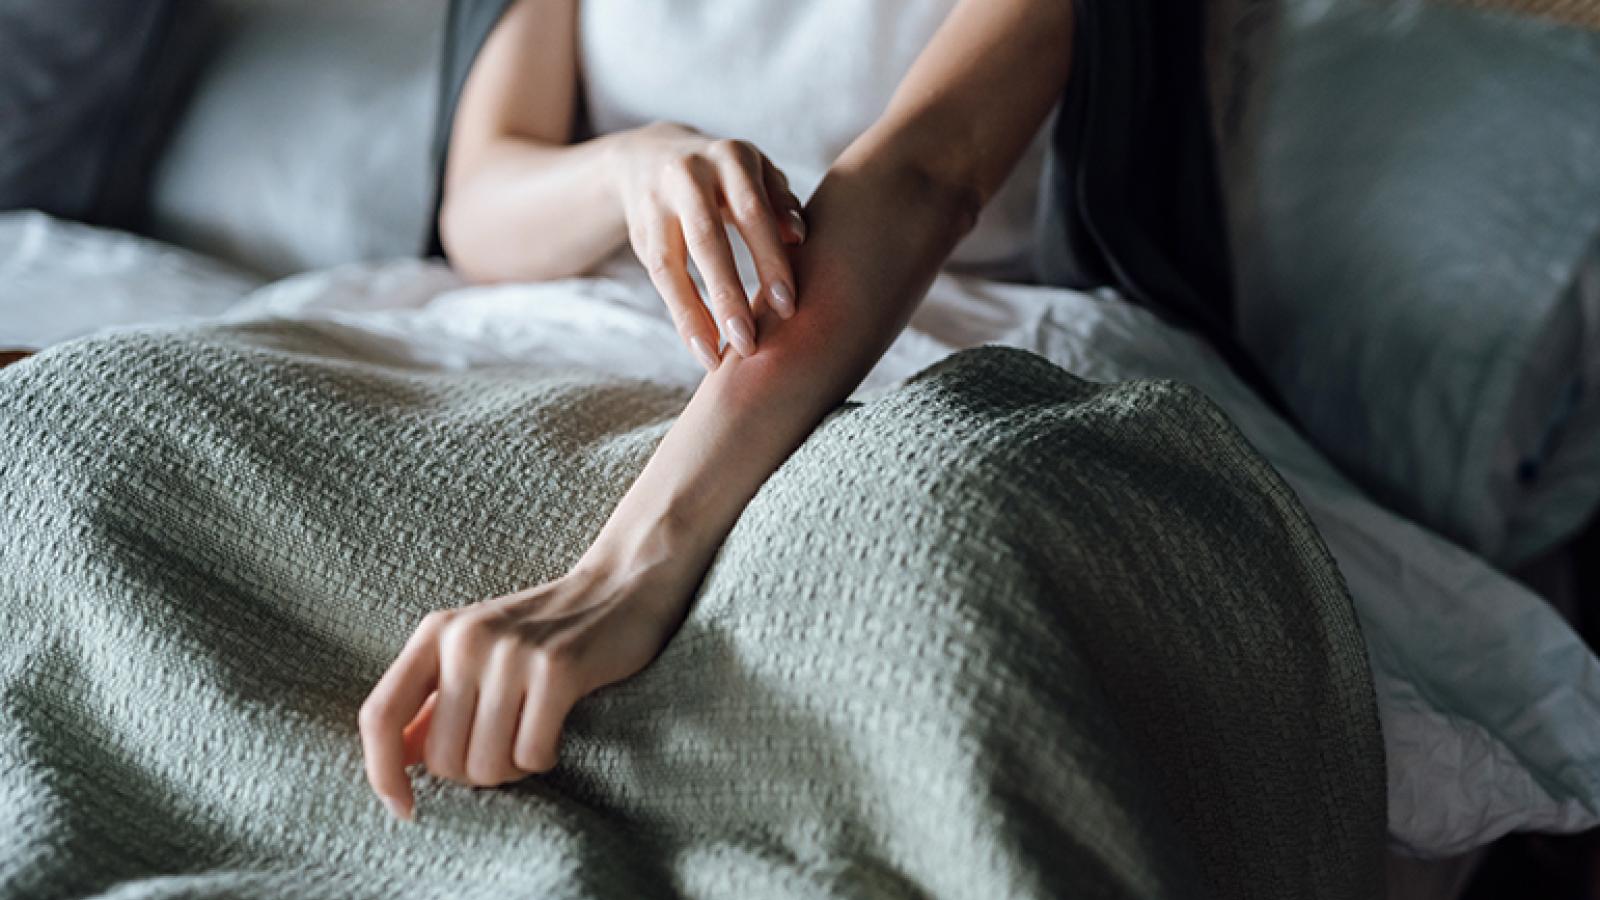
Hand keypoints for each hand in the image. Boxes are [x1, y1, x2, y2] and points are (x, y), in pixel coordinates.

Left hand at [358, 559, 692, 820]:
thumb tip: (400, 759)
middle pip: (441, 758)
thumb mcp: (477, 651)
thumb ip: (435, 701)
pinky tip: (555, 732)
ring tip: (531, 737)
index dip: (382, 772)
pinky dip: (543, 759)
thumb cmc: (547, 629)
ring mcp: (512, 652)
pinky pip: (531, 754)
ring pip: (486, 764)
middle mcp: (466, 639)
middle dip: (474, 772)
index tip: (405, 808)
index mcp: (436, 633)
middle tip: (505, 747)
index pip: (380, 715)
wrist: (623, 583)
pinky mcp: (559, 669)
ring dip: (512, 769)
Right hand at [606, 121, 806, 370]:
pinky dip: (682, 316)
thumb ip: (779, 202)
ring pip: (671, 264)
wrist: (648, 157)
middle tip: (749, 345)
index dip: (769, 261)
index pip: (752, 214)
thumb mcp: (756, 175)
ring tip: (717, 359)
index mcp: (731, 158)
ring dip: (695, 315)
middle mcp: (688, 175)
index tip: (787, 308)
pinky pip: (659, 279)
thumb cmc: (726, 177)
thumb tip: (799, 237)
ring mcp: (656, 203)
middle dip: (728, 296)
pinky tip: (702, 347)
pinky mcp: (639, 232)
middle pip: (707, 241)